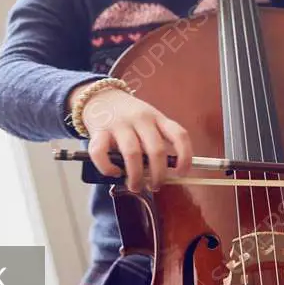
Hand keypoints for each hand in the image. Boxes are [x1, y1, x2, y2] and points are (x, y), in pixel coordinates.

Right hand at [78, 87, 192, 192]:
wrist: (101, 97)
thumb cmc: (128, 116)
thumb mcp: (148, 122)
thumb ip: (154, 142)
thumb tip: (161, 174)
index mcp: (157, 118)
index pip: (179, 135)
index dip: (185, 156)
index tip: (182, 173)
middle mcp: (141, 119)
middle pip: (156, 150)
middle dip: (158, 175)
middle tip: (155, 187)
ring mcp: (119, 124)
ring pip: (132, 154)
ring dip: (136, 176)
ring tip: (135, 186)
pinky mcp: (98, 131)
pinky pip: (101, 153)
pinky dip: (108, 168)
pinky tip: (113, 173)